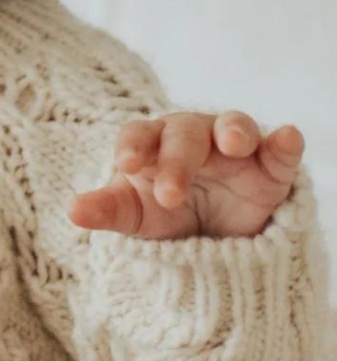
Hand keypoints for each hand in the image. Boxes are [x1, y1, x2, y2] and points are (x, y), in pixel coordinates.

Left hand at [67, 110, 303, 239]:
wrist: (209, 234)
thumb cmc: (160, 209)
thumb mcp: (133, 214)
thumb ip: (106, 211)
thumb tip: (72, 211)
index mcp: (153, 143)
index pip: (138, 135)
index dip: (133, 147)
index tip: (124, 165)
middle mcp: (192, 136)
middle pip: (185, 135)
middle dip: (178, 162)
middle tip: (171, 196)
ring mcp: (234, 148)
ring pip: (234, 126)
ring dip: (233, 131)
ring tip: (233, 144)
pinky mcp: (270, 166)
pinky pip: (279, 149)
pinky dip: (285, 142)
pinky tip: (288, 137)